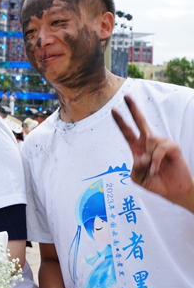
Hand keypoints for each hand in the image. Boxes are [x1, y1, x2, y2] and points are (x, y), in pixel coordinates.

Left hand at [112, 95, 193, 209]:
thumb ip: (135, 168)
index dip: (120, 121)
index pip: (127, 132)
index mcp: (138, 148)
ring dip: (149, 160)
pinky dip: (156, 162)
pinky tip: (156, 170)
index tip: (113, 110)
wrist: (173, 191)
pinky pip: (159, 150)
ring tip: (153, 171)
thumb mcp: (138, 179)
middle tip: (126, 96)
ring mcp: (161, 144)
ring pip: (149, 142)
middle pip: (140, 122)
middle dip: (133, 109)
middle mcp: (149, 143)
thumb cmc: (155, 183)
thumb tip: (141, 156)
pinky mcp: (172, 147)